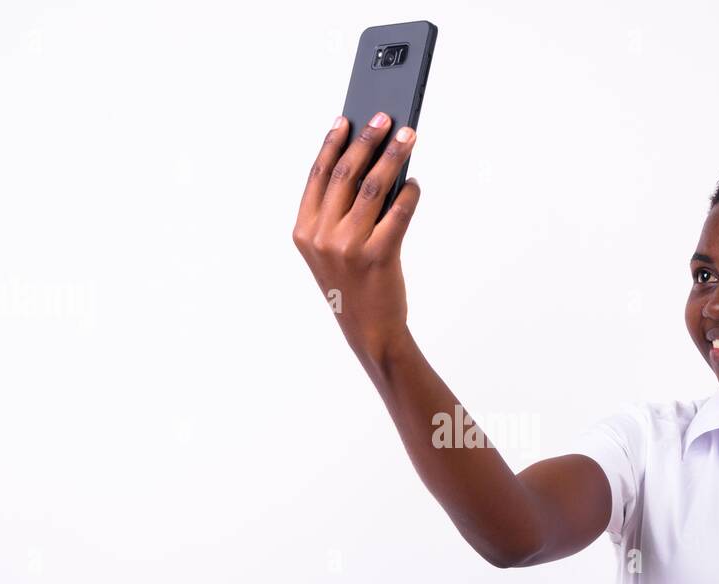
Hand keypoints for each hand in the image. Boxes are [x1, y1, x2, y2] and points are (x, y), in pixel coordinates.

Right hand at [292, 112, 421, 361]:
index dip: (333, 144)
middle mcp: (322, 237)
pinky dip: (409, 192)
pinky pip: (399, 212)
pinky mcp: (379, 256)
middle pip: (346, 174)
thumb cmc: (352, 286)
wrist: (369, 331)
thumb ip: (338, 212)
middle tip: (385, 118)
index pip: (318, 176)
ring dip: (393, 155)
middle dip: (367, 139)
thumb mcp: (330, 250)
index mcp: (304, 232)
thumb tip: (368, 163)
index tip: (346, 119)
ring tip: (408, 136)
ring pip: (374, 186)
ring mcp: (349, 247)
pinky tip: (414, 182)